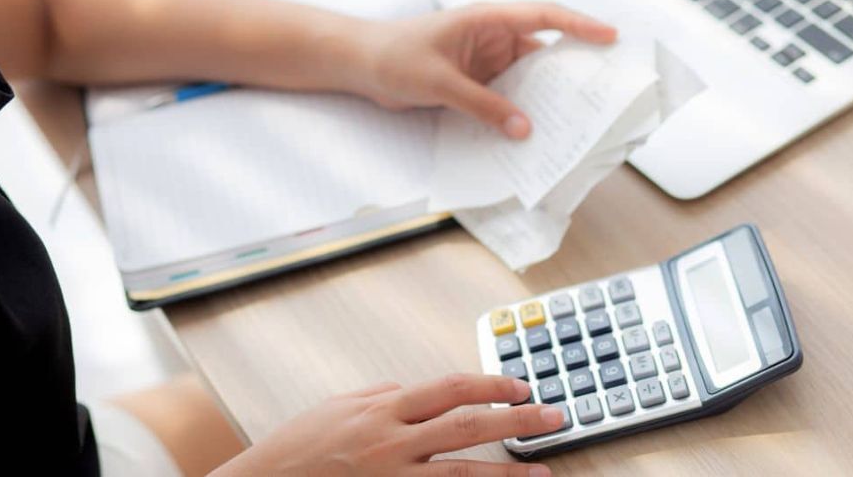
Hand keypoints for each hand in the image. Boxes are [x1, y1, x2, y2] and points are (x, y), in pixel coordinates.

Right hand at [210, 373, 563, 476]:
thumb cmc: (298, 447)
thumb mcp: (339, 405)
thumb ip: (383, 394)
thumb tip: (416, 389)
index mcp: (383, 409)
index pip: (450, 389)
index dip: (491, 385)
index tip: (521, 387)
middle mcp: (392, 443)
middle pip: (468, 428)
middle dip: (516, 422)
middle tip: (554, 418)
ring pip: (462, 476)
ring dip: (508, 474)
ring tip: (543, 473)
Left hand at [358, 2, 616, 138]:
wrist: (361, 65)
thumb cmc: (394, 56)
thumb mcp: (440, 82)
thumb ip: (482, 105)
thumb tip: (524, 129)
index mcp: (487, 20)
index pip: (543, 17)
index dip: (580, 25)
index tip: (610, 37)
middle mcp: (492, 39)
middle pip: (543, 53)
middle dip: (571, 71)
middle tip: (602, 91)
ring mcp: (485, 63)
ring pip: (526, 81)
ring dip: (544, 99)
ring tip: (574, 121)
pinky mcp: (476, 85)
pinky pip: (506, 99)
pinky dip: (519, 113)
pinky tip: (532, 133)